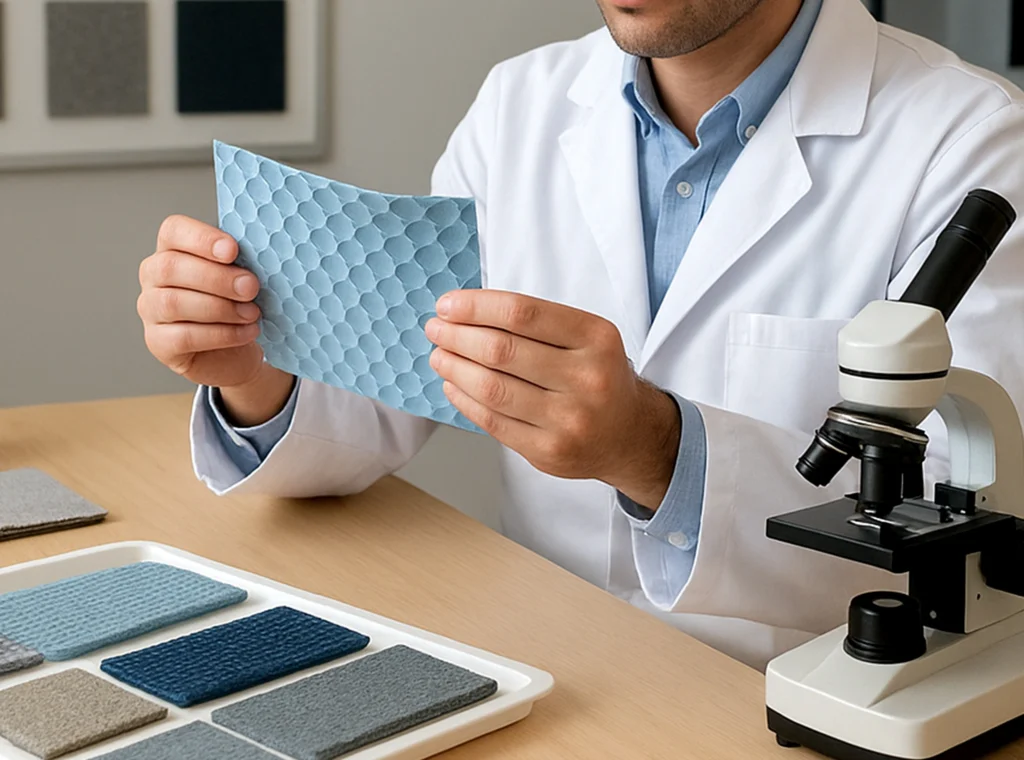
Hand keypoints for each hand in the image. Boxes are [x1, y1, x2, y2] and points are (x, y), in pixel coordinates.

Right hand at [137, 215, 293, 425]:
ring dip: (221, 308)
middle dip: (217, 278)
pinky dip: (222, 335)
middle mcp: (153, 276)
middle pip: (171, 267)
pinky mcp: (158, 342)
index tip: (232, 250)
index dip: (202, 239)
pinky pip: (184, 337)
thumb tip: (262, 257)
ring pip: (174, 303)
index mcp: (172, 249)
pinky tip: (247, 332)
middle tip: (250, 287)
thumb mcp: (241, 277)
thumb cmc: (236, 304)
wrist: (233, 351)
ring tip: (252, 313)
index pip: (173, 231)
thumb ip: (242, 263)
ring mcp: (150, 309)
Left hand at [426, 291, 680, 509]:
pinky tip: (453, 384)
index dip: (476, 307)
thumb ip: (535, 324)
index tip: (447, 305)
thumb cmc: (597, 375)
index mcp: (596, 338)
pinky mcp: (549, 452)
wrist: (628, 434)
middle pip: (502, 351)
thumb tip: (463, 314)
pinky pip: (493, 422)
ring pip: (492, 388)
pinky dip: (464, 400)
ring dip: (454, 368)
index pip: (522, 313)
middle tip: (436, 330)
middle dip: (457, 336)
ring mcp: (569, 420)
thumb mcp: (585, 337)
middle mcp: (587, 378)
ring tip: (439, 356)